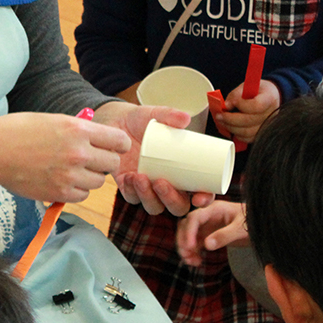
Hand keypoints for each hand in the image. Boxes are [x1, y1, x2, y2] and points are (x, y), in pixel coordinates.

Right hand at [0, 112, 130, 206]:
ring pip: (98, 182)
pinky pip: (82, 196)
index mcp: (79, 129)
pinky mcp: (59, 193)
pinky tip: (62, 181)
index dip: (118, 145)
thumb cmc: (19, 131)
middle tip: (89, 160)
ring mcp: (70, 175)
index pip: (119, 141)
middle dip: (104, 162)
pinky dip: (76, 191)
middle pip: (112, 164)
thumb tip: (98, 139)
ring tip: (71, 170)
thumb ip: (79, 130)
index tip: (112, 147)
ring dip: (89, 178)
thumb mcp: (54, 120)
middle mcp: (79, 153)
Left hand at [92, 101, 192, 216]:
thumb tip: (185, 118)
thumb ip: (170, 115)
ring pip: (154, 207)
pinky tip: (129, 177)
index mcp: (185, 172)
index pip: (201, 192)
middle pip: (178, 207)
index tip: (200, 197)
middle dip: (172, 200)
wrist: (117, 121)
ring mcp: (149, 189)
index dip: (204, 199)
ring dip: (149, 197)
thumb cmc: (144, 121)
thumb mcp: (156, 115)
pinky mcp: (129, 188)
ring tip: (140, 176)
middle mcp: (169, 185)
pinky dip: (131, 191)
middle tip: (161, 182)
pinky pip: (132, 198)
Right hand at [175, 200, 247, 264]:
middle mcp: (207, 216)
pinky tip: (196, 261)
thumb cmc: (253, 222)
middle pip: (186, 226)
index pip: (194, 218)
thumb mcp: (241, 229)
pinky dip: (192, 253)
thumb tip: (207, 245)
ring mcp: (207, 226)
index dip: (189, 232)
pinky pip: (195, 244)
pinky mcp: (208, 235)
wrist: (261, 226)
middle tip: (187, 255)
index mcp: (214, 209)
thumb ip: (225, 236)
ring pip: (188, 235)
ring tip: (191, 262)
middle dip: (183, 241)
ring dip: (186, 248)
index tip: (190, 247)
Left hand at [216, 79, 280, 143]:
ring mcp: (268, 126)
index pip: (256, 105)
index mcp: (269, 98)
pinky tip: (230, 127)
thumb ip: (235, 95)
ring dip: (231, 127)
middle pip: (249, 121)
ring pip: (247, 132)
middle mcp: (271, 114)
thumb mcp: (247, 86)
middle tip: (220, 115)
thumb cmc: (257, 92)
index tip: (232, 102)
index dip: (241, 105)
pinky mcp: (261, 134)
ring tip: (222, 121)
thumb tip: (226, 106)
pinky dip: (236, 134)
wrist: (270, 98)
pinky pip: (247, 138)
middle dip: (230, 119)